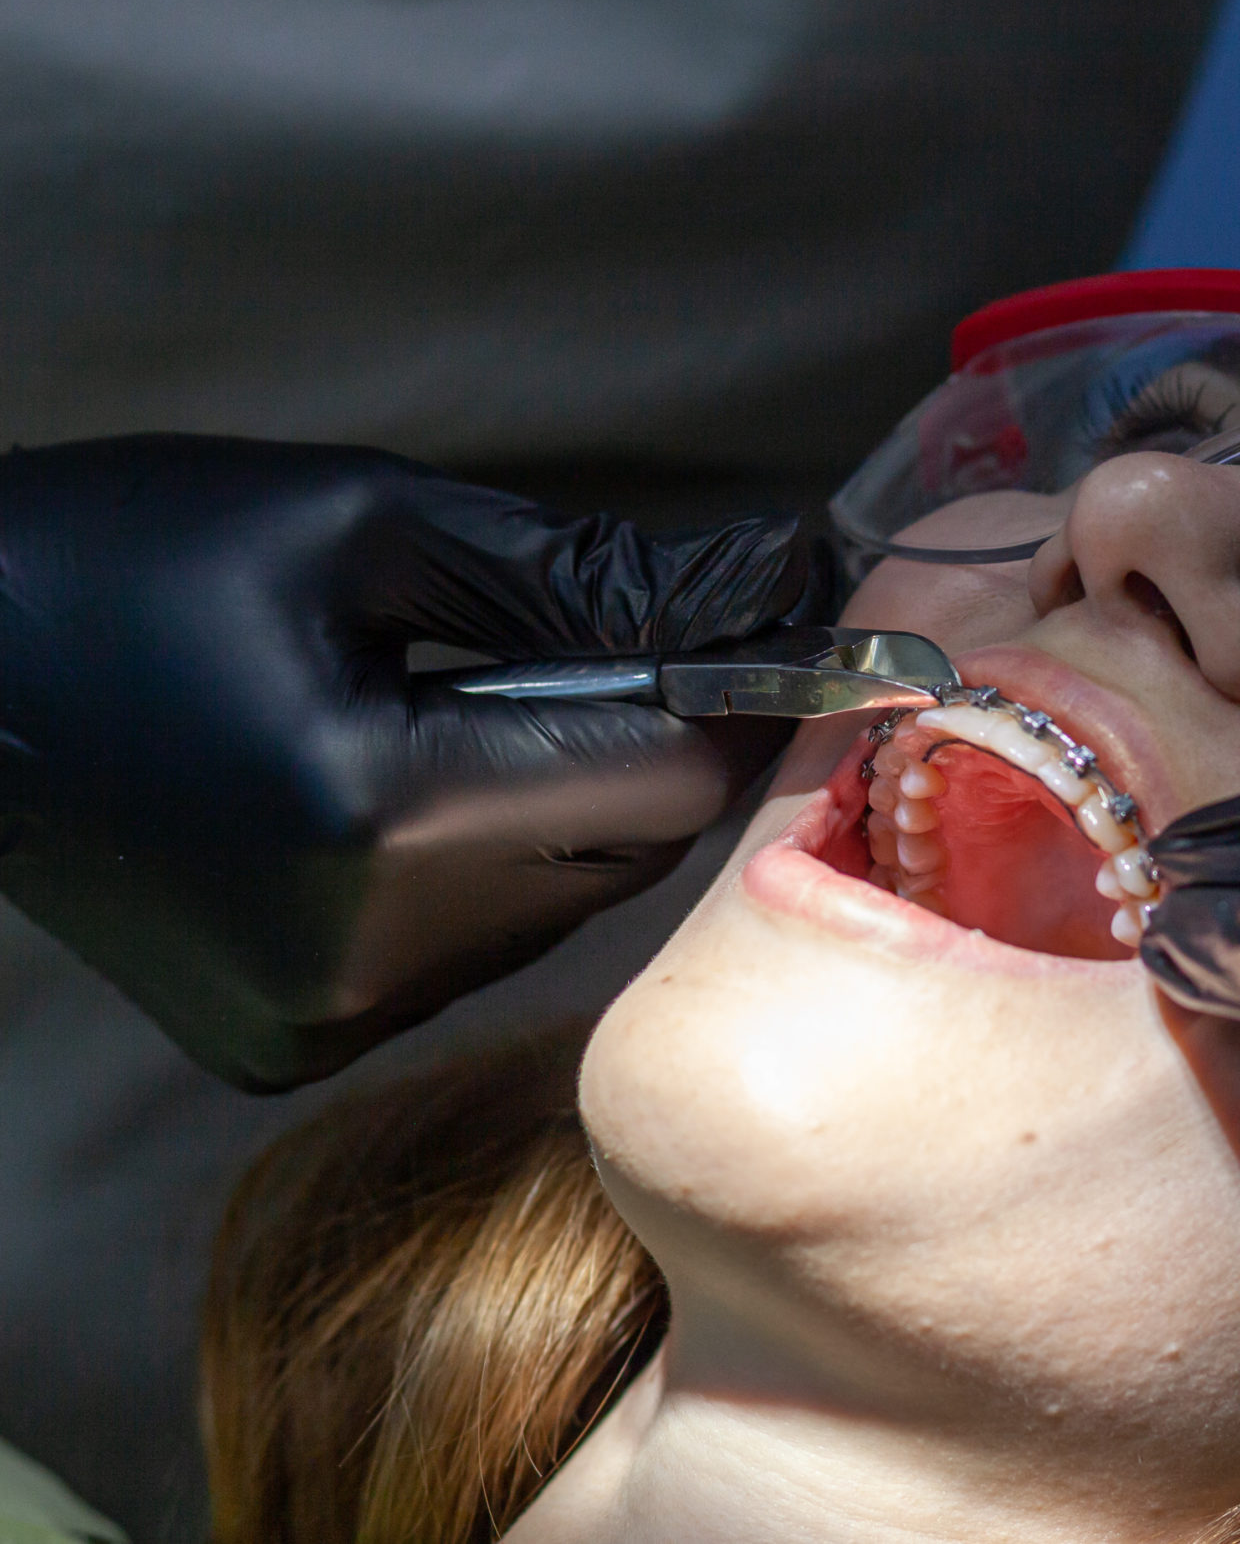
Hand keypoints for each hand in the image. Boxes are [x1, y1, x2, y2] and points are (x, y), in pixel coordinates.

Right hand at [0, 436, 811, 1089]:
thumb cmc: (139, 561)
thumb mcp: (367, 525)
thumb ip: (588, 576)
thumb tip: (770, 577)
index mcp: (380, 808)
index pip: (665, 781)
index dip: (736, 703)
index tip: (766, 635)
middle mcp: (364, 947)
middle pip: (626, 852)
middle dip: (649, 747)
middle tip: (602, 655)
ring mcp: (327, 1015)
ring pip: (559, 908)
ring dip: (566, 810)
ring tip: (463, 717)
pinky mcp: (295, 1044)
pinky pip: (470, 952)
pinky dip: (485, 873)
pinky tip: (401, 799)